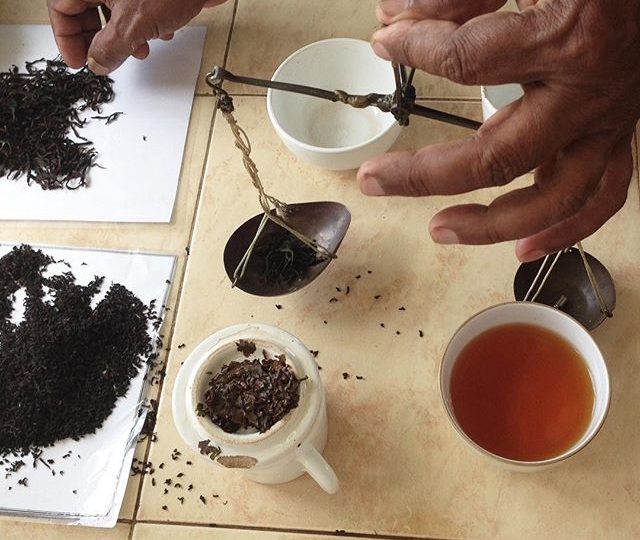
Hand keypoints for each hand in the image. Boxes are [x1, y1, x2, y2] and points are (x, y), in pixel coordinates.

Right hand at [48, 0, 227, 74]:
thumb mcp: (133, 25)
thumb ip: (110, 48)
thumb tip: (97, 63)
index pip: (60, 7)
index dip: (67, 38)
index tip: (78, 62)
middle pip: (86, 10)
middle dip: (98, 39)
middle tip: (106, 60)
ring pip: (113, 11)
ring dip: (125, 37)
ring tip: (140, 51)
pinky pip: (136, 8)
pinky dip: (144, 25)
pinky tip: (160, 33)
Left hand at [359, 0, 639, 261]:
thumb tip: (393, 18)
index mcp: (564, 41)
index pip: (467, 61)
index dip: (415, 50)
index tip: (386, 44)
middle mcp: (587, 95)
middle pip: (497, 158)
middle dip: (426, 176)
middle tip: (374, 180)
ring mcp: (606, 123)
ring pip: (554, 197)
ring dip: (493, 224)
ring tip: (440, 230)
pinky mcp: (617, 135)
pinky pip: (601, 196)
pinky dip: (565, 229)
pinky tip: (525, 247)